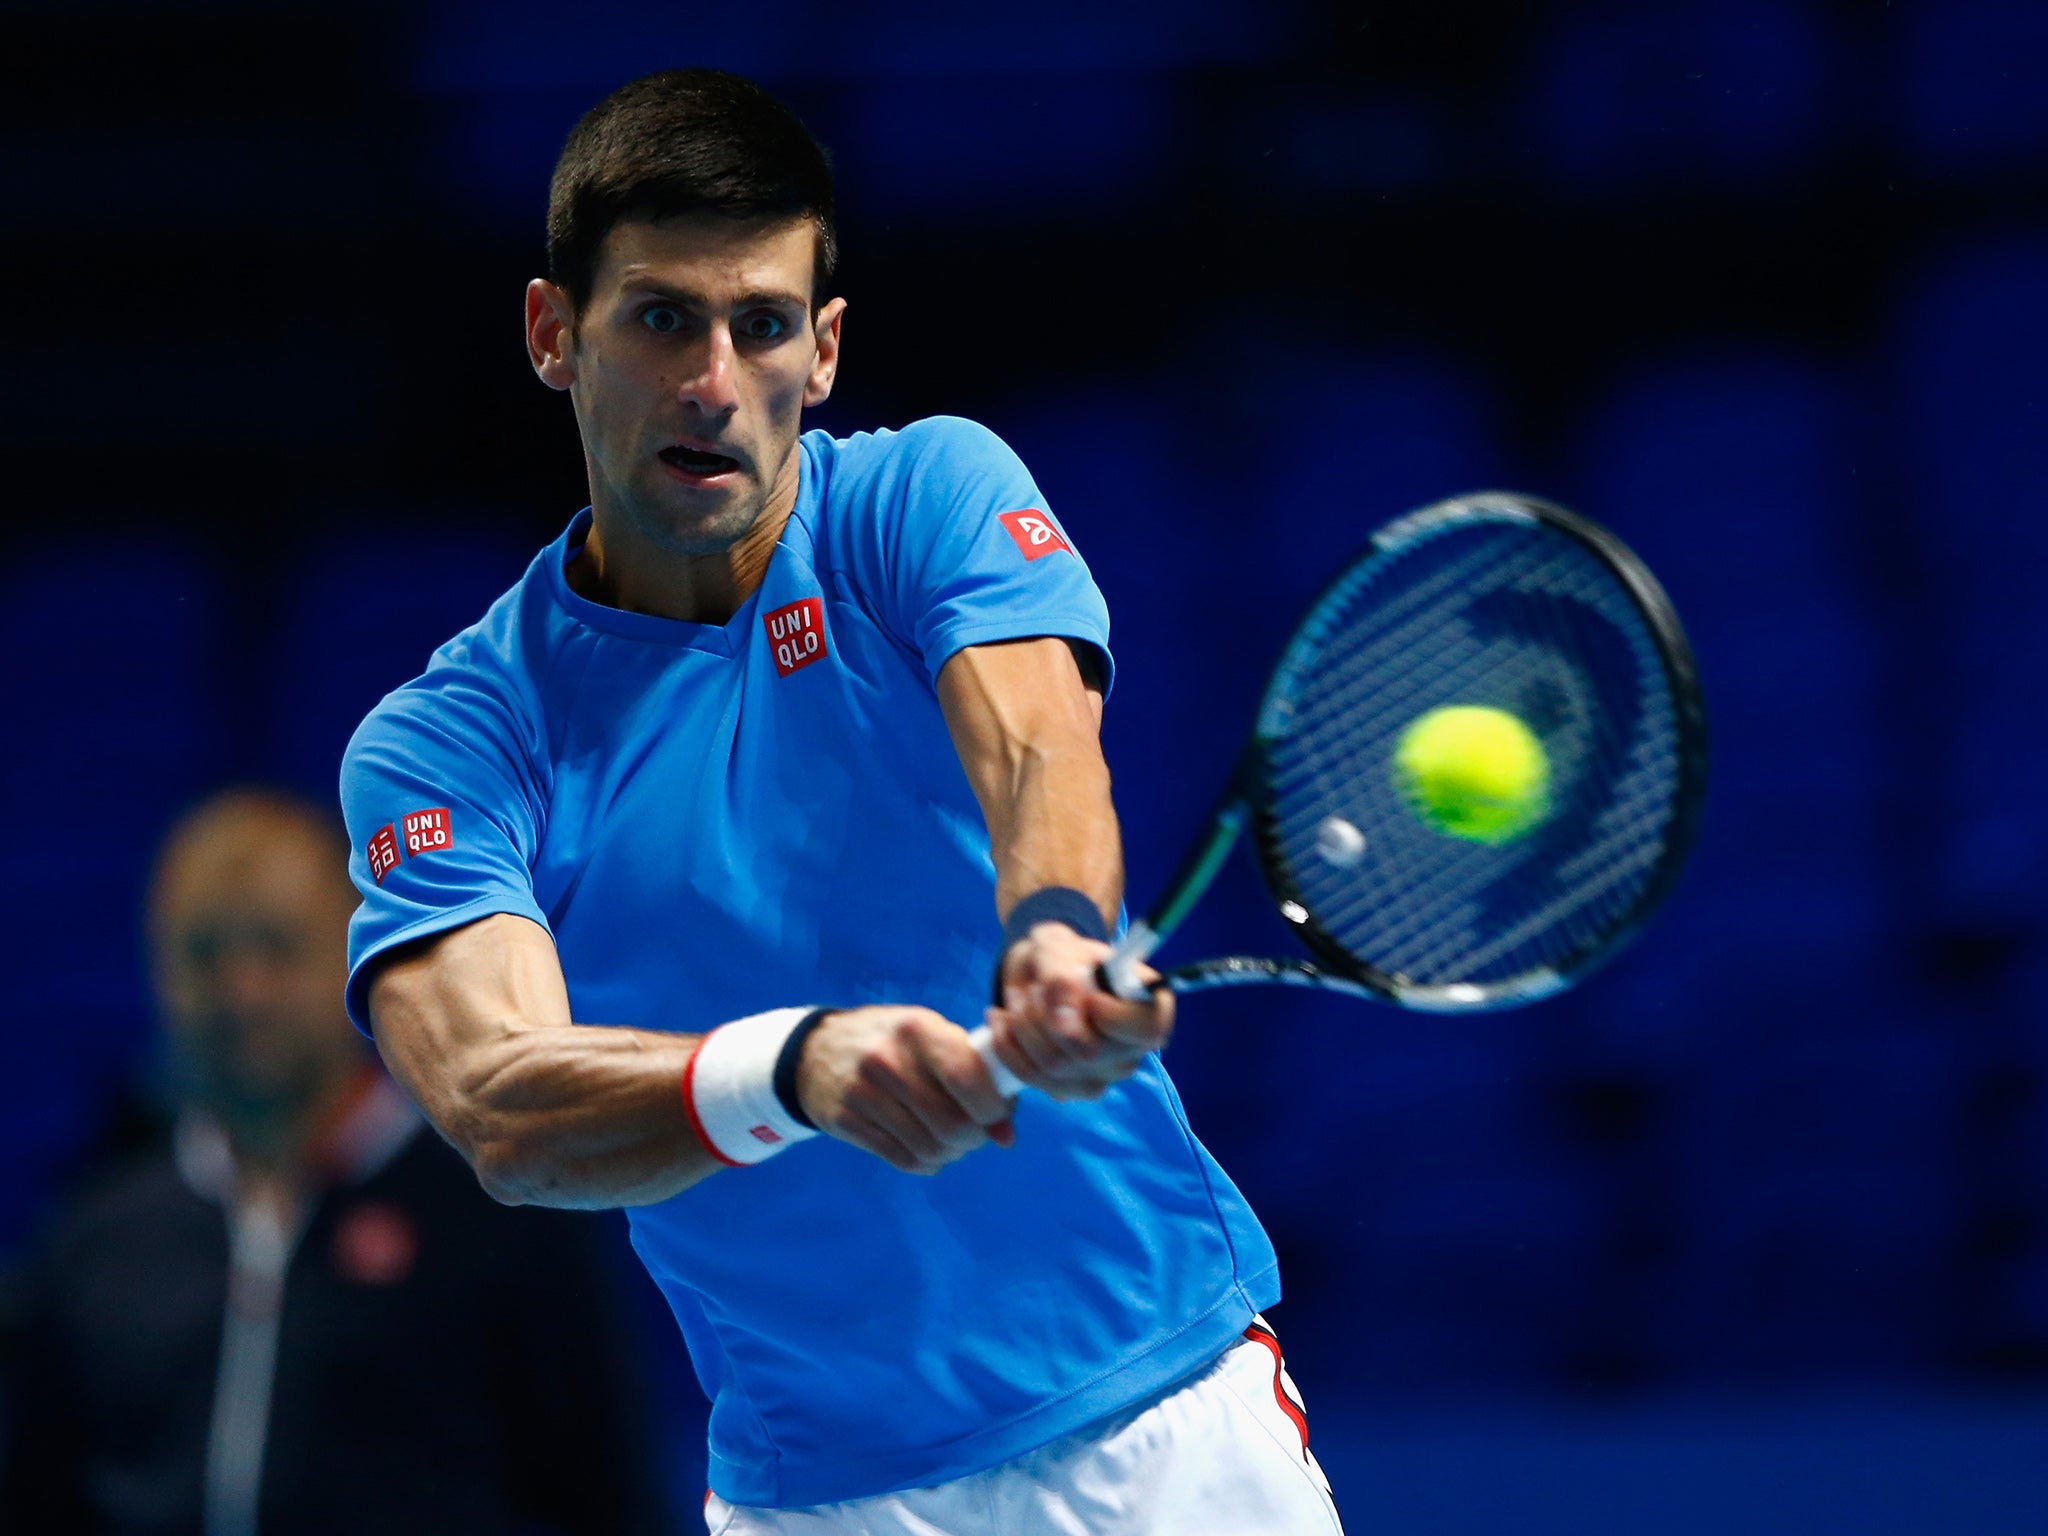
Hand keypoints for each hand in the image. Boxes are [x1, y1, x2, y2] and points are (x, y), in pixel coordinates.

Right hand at [794, 1006, 1015, 1173]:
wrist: (817, 1051)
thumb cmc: (895, 1043)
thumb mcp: (931, 1037)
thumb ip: (975, 1075)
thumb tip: (1006, 1137)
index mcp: (917, 1029)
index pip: (968, 1078)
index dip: (993, 1107)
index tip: (996, 1113)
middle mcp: (887, 1059)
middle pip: (953, 1124)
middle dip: (974, 1137)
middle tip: (974, 1132)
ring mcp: (862, 1092)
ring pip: (930, 1148)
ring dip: (951, 1153)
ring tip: (950, 1139)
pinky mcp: (845, 1122)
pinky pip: (904, 1160)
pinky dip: (926, 1162)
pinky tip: (925, 1146)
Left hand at [987, 923, 1174, 1100]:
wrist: (1039, 974)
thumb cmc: (1061, 956)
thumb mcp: (1058, 948)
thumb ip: (1063, 979)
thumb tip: (1066, 1026)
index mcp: (1149, 1009)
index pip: (1148, 1030)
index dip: (1114, 1017)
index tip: (1088, 995)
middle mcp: (1132, 1051)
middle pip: (1089, 1053)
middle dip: (1046, 1016)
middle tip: (1032, 988)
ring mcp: (1101, 1076)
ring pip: (1053, 1067)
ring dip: (1022, 1028)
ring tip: (1016, 998)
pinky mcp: (1067, 1089)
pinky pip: (1031, 1077)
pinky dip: (1008, 1045)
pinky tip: (1002, 1019)